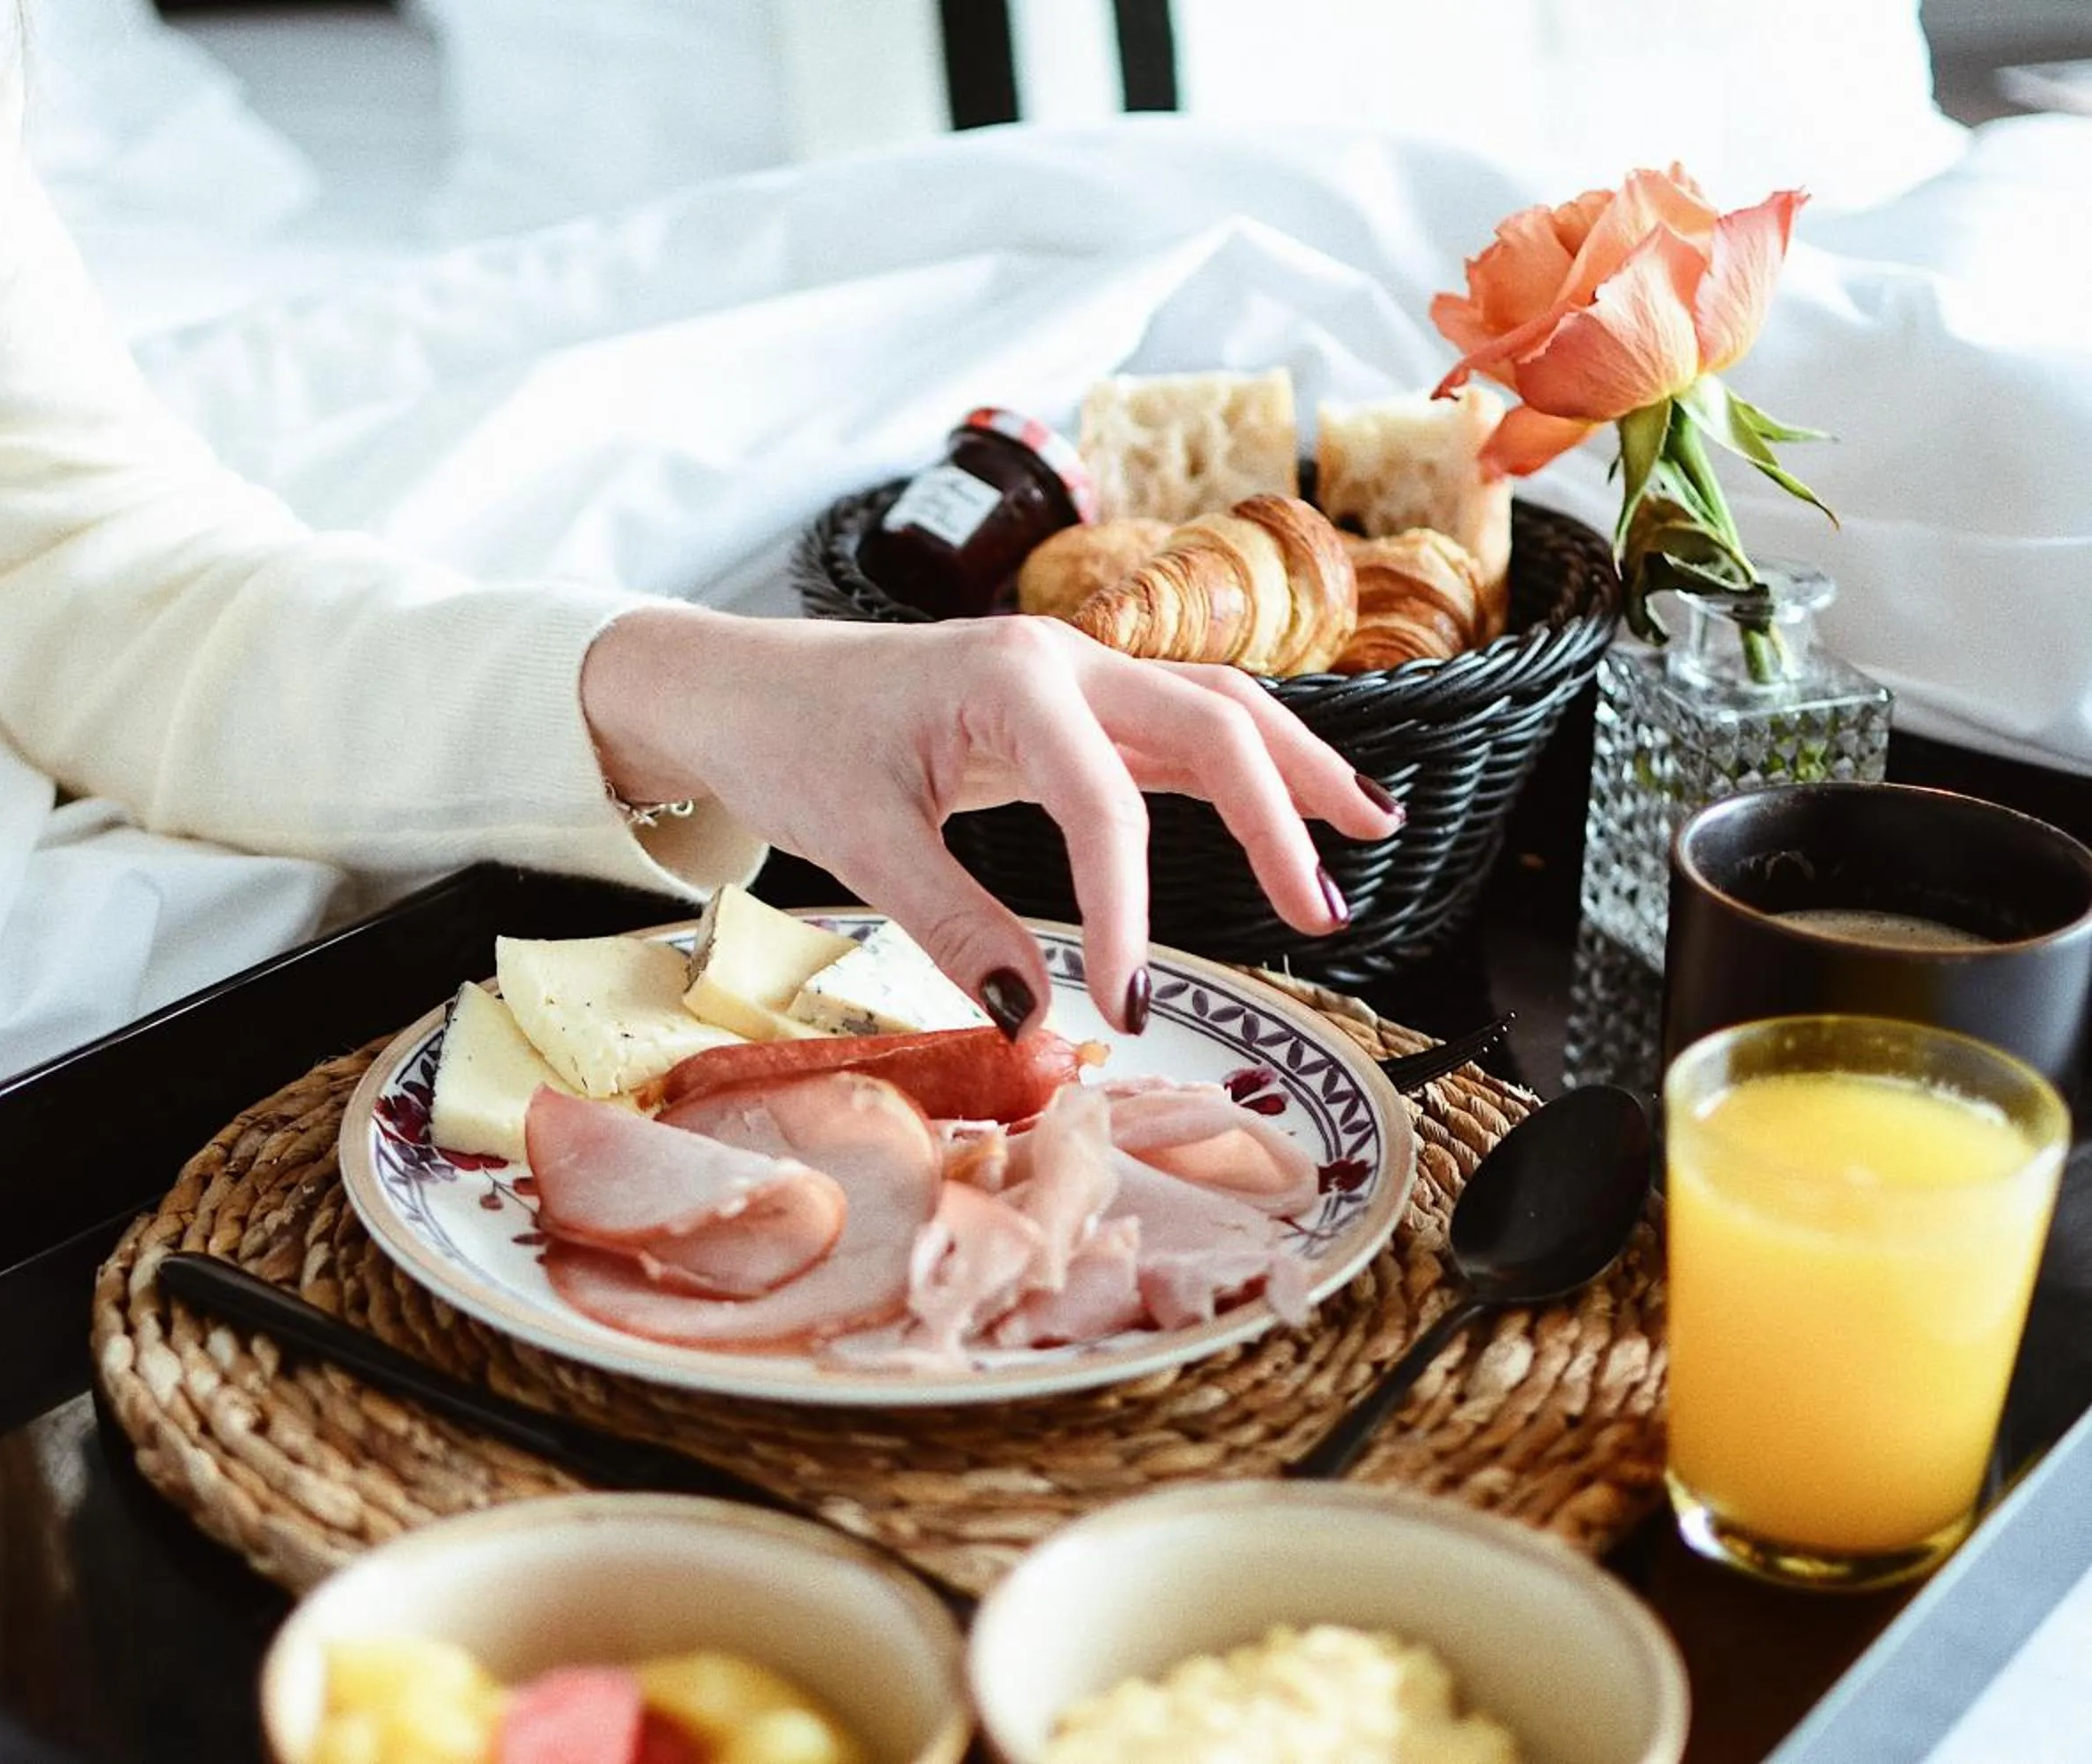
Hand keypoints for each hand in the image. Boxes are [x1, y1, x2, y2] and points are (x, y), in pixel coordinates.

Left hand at [581, 604, 1402, 1035]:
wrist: (736, 684)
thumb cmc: (789, 741)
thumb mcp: (857, 842)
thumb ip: (952, 924)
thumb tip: (1035, 1018)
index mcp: (1012, 679)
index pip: (1107, 806)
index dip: (1128, 911)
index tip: (1130, 1005)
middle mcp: (1063, 660)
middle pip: (1213, 724)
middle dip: (1280, 814)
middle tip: (1324, 913)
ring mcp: (1073, 673)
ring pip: (1216, 709)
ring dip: (1291, 773)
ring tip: (1367, 836)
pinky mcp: (1069, 702)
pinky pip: (1177, 725)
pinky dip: (1244, 766)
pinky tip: (1291, 808)